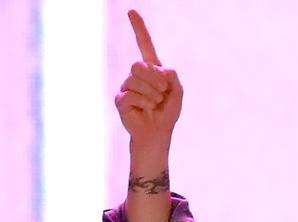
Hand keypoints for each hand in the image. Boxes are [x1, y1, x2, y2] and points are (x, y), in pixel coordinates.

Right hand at [115, 10, 182, 146]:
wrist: (157, 133)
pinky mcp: (120, 100)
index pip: (144, 45)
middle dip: (155, 80)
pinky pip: (132, 95)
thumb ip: (172, 76)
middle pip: (139, 64)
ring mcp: (126, 86)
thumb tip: (157, 68)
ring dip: (152, 95)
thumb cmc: (167, 112)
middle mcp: (136, 75)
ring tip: (155, 104)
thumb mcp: (177, 92)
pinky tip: (146, 109)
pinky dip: (145, 103)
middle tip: (162, 93)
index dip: (138, 28)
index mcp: (151, 69)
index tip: (131, 11)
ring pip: (135, 80)